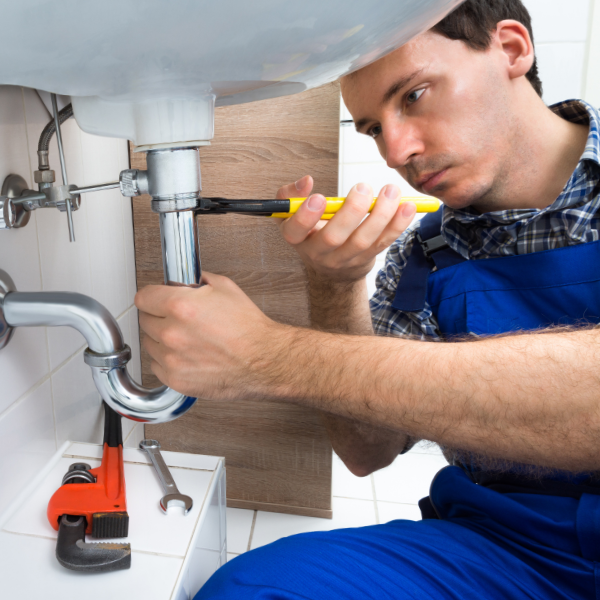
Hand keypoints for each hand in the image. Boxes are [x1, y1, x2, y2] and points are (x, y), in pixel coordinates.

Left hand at [135, 272, 283, 399]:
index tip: (156, 299)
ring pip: (150, 344)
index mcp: (180, 306)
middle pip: (144, 320)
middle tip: (179, 319)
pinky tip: (187, 355)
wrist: (263, 361)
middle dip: (159, 317)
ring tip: (187, 339)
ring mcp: (171, 358)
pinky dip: (168, 361)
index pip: (143, 297)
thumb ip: (198, 280)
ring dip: (162, 340)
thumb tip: (185, 280)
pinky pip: (157, 366)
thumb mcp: (225, 288)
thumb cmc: (248, 329)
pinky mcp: (176, 379)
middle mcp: (171, 333)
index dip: (152, 296)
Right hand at [277, 175, 416, 282]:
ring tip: (391, 191)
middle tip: (363, 188)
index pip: (295, 231)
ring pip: (363, 241)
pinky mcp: (366, 259)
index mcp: (297, 238)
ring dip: (380, 215)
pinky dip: (397, 224)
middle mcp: (319, 253)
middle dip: (351, 211)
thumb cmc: (312, 233)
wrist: (331, 270)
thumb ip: (291, 195)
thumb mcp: (292, 216)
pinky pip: (383, 242)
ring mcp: (344, 259)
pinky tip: (407, 207)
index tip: (319, 198)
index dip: (306, 216)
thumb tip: (306, 181)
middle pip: (333, 237)